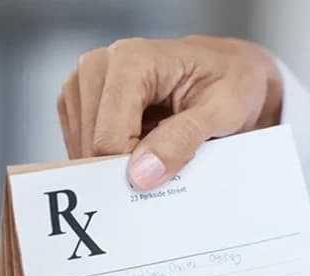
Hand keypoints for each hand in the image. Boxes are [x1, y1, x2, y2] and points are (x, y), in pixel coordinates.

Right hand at [57, 36, 283, 189]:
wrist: (229, 70)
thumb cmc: (230, 82)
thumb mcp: (223, 111)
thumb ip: (182, 140)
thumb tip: (141, 174)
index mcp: (131, 60)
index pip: (110, 137)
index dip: (132, 171)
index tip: (164, 181)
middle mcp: (98, 66)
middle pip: (92, 145)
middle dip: (125, 169)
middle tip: (168, 166)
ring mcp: (83, 84)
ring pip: (82, 151)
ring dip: (117, 165)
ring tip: (158, 150)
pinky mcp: (79, 103)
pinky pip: (81, 147)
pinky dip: (109, 160)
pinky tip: (141, 149)